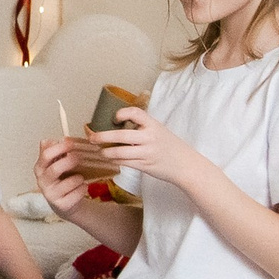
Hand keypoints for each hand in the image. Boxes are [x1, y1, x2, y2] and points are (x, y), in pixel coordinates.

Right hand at [33, 137, 89, 215]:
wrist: (65, 204)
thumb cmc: (61, 180)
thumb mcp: (54, 165)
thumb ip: (51, 152)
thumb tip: (46, 140)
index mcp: (39, 168)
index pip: (46, 155)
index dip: (60, 147)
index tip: (71, 143)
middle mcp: (42, 182)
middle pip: (55, 169)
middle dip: (70, 161)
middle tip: (79, 158)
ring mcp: (51, 195)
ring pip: (70, 182)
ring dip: (79, 177)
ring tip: (80, 178)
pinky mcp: (62, 205)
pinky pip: (78, 193)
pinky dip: (83, 188)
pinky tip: (81, 187)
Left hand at [85, 106, 199, 188]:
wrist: (186, 165)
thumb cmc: (169, 146)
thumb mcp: (158, 130)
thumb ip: (142, 127)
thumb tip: (115, 124)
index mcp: (153, 125)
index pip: (135, 113)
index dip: (122, 113)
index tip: (114, 117)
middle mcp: (149, 138)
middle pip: (120, 136)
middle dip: (102, 136)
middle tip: (92, 136)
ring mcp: (146, 153)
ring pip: (119, 152)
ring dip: (105, 152)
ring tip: (100, 150)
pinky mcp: (144, 165)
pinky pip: (124, 162)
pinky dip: (114, 160)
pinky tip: (110, 158)